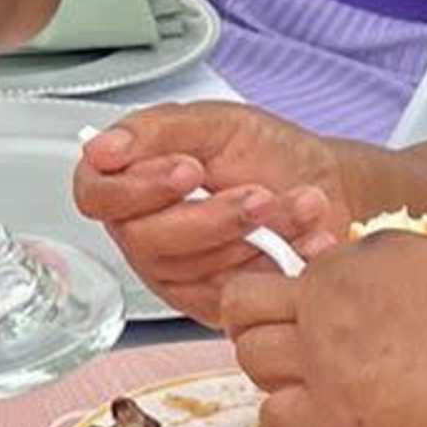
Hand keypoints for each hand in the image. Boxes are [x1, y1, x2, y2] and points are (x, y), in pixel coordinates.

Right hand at [72, 99, 364, 322]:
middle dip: (212, 217)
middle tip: (259, 194)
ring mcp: (177, 273)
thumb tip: (101, 148)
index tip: (188, 170)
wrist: (329, 187)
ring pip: (192, 268)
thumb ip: (157, 129)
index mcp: (132, 183)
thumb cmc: (268, 154)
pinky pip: (229, 293)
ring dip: (253, 235)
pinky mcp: (213, 304)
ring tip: (298, 204)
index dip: (136, 188)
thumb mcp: (216, 123)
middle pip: (145, 240)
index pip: (96, 195)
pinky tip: (306, 238)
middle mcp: (144, 233)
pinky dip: (276, 262)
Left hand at [215, 219, 426, 426]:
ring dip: (278, 382)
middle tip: (306, 364)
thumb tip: (407, 321)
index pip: (303, 274)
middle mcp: (336, 290)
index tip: (331, 331)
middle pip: (247, 304)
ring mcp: (328, 347)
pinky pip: (277, 422)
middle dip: (265, 333)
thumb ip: (415, 291)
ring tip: (327, 402)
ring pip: (250, 359)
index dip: (307, 307)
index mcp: (373, 250)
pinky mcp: (340, 407)